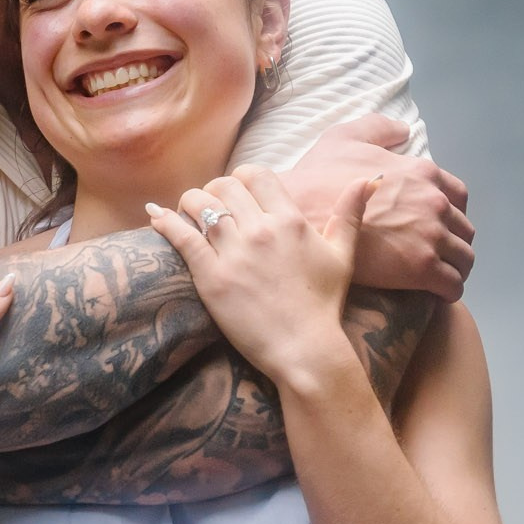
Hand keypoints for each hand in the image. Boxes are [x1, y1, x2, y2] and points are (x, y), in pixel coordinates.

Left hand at [151, 165, 376, 386]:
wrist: (305, 349)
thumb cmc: (324, 305)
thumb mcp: (343, 255)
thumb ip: (351, 213)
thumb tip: (367, 178)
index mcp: (290, 220)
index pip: (256, 174)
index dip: (241, 177)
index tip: (237, 192)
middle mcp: (262, 230)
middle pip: (224, 186)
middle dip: (214, 190)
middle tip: (211, 205)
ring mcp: (234, 253)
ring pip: (199, 205)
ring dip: (189, 203)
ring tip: (185, 212)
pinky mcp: (211, 277)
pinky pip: (182, 237)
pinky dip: (165, 222)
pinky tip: (155, 215)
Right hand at [282, 114, 473, 299]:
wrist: (298, 216)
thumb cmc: (317, 178)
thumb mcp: (344, 137)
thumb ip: (377, 129)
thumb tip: (404, 131)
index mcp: (422, 173)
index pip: (458, 197)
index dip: (450, 213)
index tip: (438, 226)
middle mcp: (434, 202)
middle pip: (464, 229)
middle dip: (454, 243)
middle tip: (435, 255)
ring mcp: (430, 235)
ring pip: (463, 258)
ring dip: (454, 268)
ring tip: (438, 278)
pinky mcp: (422, 267)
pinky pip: (452, 284)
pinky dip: (449, 291)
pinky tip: (436, 294)